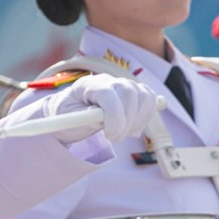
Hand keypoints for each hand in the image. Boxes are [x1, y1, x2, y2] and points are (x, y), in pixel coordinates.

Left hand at [42, 75, 158, 143]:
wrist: (74, 110)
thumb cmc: (70, 114)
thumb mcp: (67, 118)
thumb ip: (82, 118)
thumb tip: (99, 119)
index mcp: (88, 84)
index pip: (108, 93)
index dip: (113, 115)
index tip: (110, 136)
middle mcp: (109, 80)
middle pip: (129, 93)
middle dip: (126, 121)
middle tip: (114, 138)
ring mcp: (124, 84)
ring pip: (144, 96)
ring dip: (137, 121)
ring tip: (122, 133)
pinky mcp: (136, 92)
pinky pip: (151, 100)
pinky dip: (145, 118)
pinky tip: (133, 128)